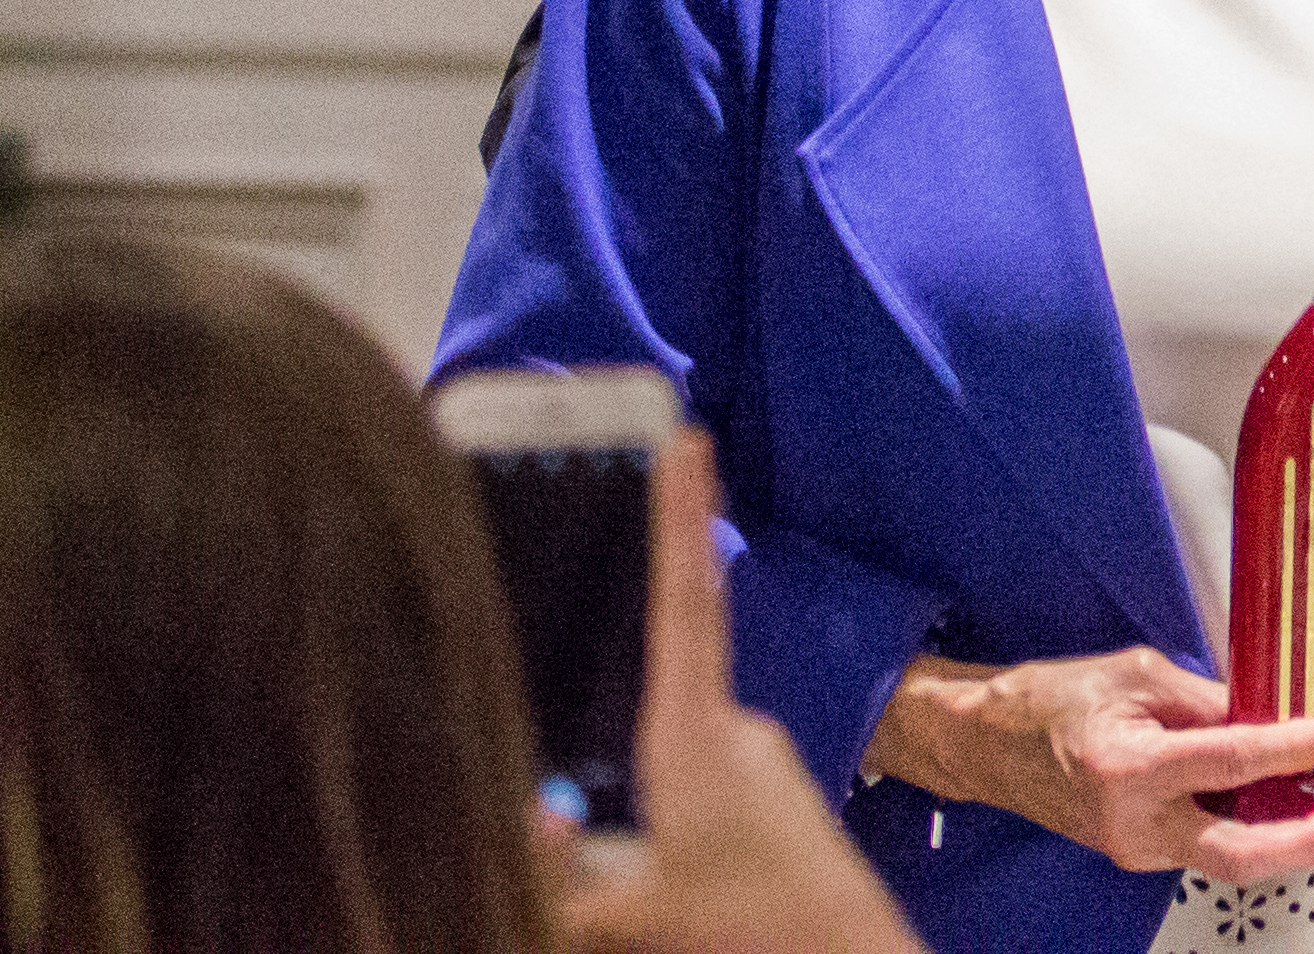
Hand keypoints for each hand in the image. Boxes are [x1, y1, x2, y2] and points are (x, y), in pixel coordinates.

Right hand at [547, 430, 921, 952]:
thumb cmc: (752, 934)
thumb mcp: (626, 918)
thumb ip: (558, 873)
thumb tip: (524, 814)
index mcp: (698, 734)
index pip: (682, 600)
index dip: (676, 516)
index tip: (686, 433)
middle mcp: (733, 732)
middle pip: (651, 687)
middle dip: (606, 706)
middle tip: (599, 780)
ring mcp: (756, 764)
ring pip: (667, 752)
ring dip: (633, 787)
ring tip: (628, 863)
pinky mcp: (766, 800)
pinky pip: (694, 786)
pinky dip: (658, 814)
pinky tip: (647, 868)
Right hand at [862, 642, 1313, 885]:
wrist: (989, 745)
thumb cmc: (1053, 702)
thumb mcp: (1139, 674)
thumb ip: (1208, 699)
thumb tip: (1270, 714)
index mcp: (1128, 769)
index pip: (1228, 765)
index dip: (1289, 750)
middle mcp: (1133, 823)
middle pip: (1237, 854)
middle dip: (1309, 843)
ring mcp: (1135, 848)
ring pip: (1228, 860)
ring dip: (1289, 841)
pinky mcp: (1140, 853)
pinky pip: (1207, 848)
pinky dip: (1252, 832)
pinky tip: (1285, 809)